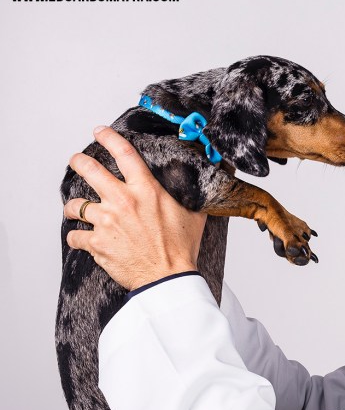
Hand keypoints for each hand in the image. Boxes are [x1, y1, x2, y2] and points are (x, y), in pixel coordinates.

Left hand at [64, 126, 206, 290]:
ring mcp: (106, 222)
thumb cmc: (182, 248)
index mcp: (146, 190)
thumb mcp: (193, 213)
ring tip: (76, 209)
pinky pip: (74, 236)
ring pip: (75, 205)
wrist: (168, 277)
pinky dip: (76, 237)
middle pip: (89, 169)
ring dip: (74, 206)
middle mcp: (123, 201)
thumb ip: (190, 193)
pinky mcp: (96, 243)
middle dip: (79, 162)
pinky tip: (81, 239)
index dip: (109, 137)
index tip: (100, 132)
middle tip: (77, 161)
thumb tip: (205, 177)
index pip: (124, 153)